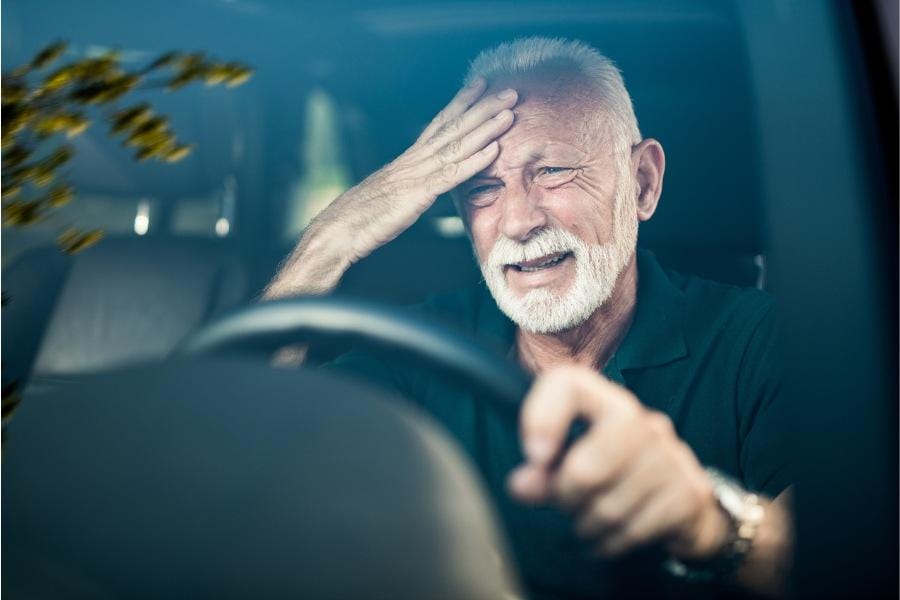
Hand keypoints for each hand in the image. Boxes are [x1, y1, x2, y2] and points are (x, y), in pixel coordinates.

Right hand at [318, 77, 516, 263]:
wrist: (340, 230)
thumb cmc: (364, 216)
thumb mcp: (393, 194)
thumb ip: (412, 184)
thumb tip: (426, 183)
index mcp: (409, 159)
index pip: (439, 123)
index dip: (461, 103)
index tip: (480, 85)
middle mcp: (414, 160)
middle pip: (453, 128)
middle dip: (482, 108)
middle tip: (509, 92)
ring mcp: (416, 175)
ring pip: (456, 146)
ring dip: (484, 129)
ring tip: (508, 114)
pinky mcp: (417, 195)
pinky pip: (451, 175)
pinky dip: (474, 162)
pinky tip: (493, 151)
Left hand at [508, 365, 730, 559]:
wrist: (683, 504)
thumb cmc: (614, 475)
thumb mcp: (572, 466)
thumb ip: (541, 473)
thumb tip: (520, 485)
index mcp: (609, 402)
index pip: (569, 384)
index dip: (542, 417)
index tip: (533, 456)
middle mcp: (645, 422)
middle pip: (586, 467)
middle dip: (566, 497)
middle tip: (566, 503)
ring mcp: (672, 456)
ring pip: (609, 506)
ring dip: (588, 525)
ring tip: (589, 521)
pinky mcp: (690, 493)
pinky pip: (635, 530)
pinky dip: (612, 542)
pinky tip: (609, 537)